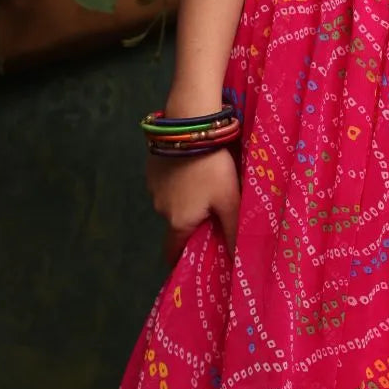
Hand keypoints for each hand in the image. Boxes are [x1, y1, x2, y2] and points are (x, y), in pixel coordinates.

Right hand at [146, 147, 240, 263]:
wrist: (190, 127)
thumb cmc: (211, 168)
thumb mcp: (228, 199)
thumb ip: (232, 230)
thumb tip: (236, 261)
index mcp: (179, 222)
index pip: (174, 251)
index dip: (183, 257)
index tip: (195, 257)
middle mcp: (161, 210)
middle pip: (177, 224)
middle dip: (193, 222)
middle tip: (213, 212)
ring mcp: (153, 188)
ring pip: (172, 202)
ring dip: (186, 199)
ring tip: (206, 186)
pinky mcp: (152, 169)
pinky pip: (167, 183)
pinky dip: (179, 182)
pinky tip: (194, 169)